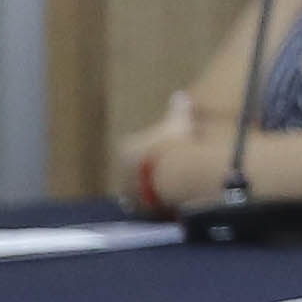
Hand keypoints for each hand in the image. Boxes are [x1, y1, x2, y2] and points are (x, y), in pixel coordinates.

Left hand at [112, 90, 198, 205]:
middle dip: (145, 169)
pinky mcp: (137, 206)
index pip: (135, 146)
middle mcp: (121, 168)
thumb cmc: (171, 146)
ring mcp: (127, 189)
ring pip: (136, 187)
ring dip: (147, 188)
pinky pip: (145, 203)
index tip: (163, 151)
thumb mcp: (178, 124)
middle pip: (133, 167)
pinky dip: (152, 202)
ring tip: (166, 188)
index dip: (150, 148)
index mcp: (128, 147)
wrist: (169, 178)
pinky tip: (167, 201)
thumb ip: (177, 111)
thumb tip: (180, 95)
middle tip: (164, 170)